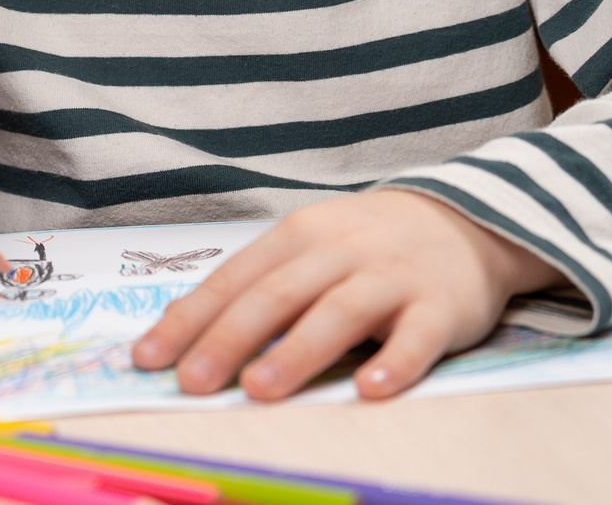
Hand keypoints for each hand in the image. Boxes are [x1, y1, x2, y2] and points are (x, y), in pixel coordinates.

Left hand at [130, 189, 561, 400]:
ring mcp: (391, 277)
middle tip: (191, 382)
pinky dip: (396, 363)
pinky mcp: (441, 306)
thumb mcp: (307, 248)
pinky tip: (371, 391)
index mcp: (297, 236)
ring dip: (297, 352)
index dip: (189, 319)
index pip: (233, 280)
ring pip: (339, 314)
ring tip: (258, 390)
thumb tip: (181, 331)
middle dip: (229, 339)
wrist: (465, 220)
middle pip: (276, 295)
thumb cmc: (365, 246)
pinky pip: (417, 337)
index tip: (147, 358)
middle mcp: (340, 251)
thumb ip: (255, 285)